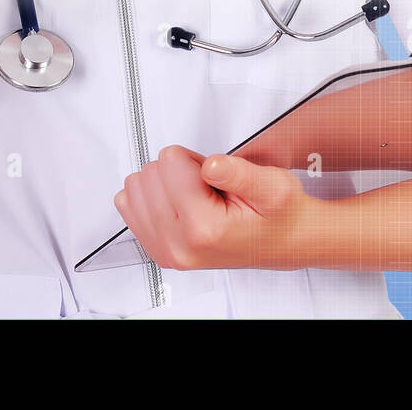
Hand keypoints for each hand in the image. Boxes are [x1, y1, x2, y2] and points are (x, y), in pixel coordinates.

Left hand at [113, 145, 318, 270]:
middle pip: (150, 173)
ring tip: (197, 195)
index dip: (195, 158)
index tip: (214, 174)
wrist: (283, 242)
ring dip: (164, 182)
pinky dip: (152, 196)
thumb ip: (239, 173)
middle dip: (179, 169)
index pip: (169, 161)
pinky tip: (180, 203)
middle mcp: (179, 246)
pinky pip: (129, 206)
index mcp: (205, 229)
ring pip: (135, 187)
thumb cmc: (278, 216)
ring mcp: (166, 251)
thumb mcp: (274, 186)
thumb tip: (210, 165)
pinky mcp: (158, 251)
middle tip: (208, 186)